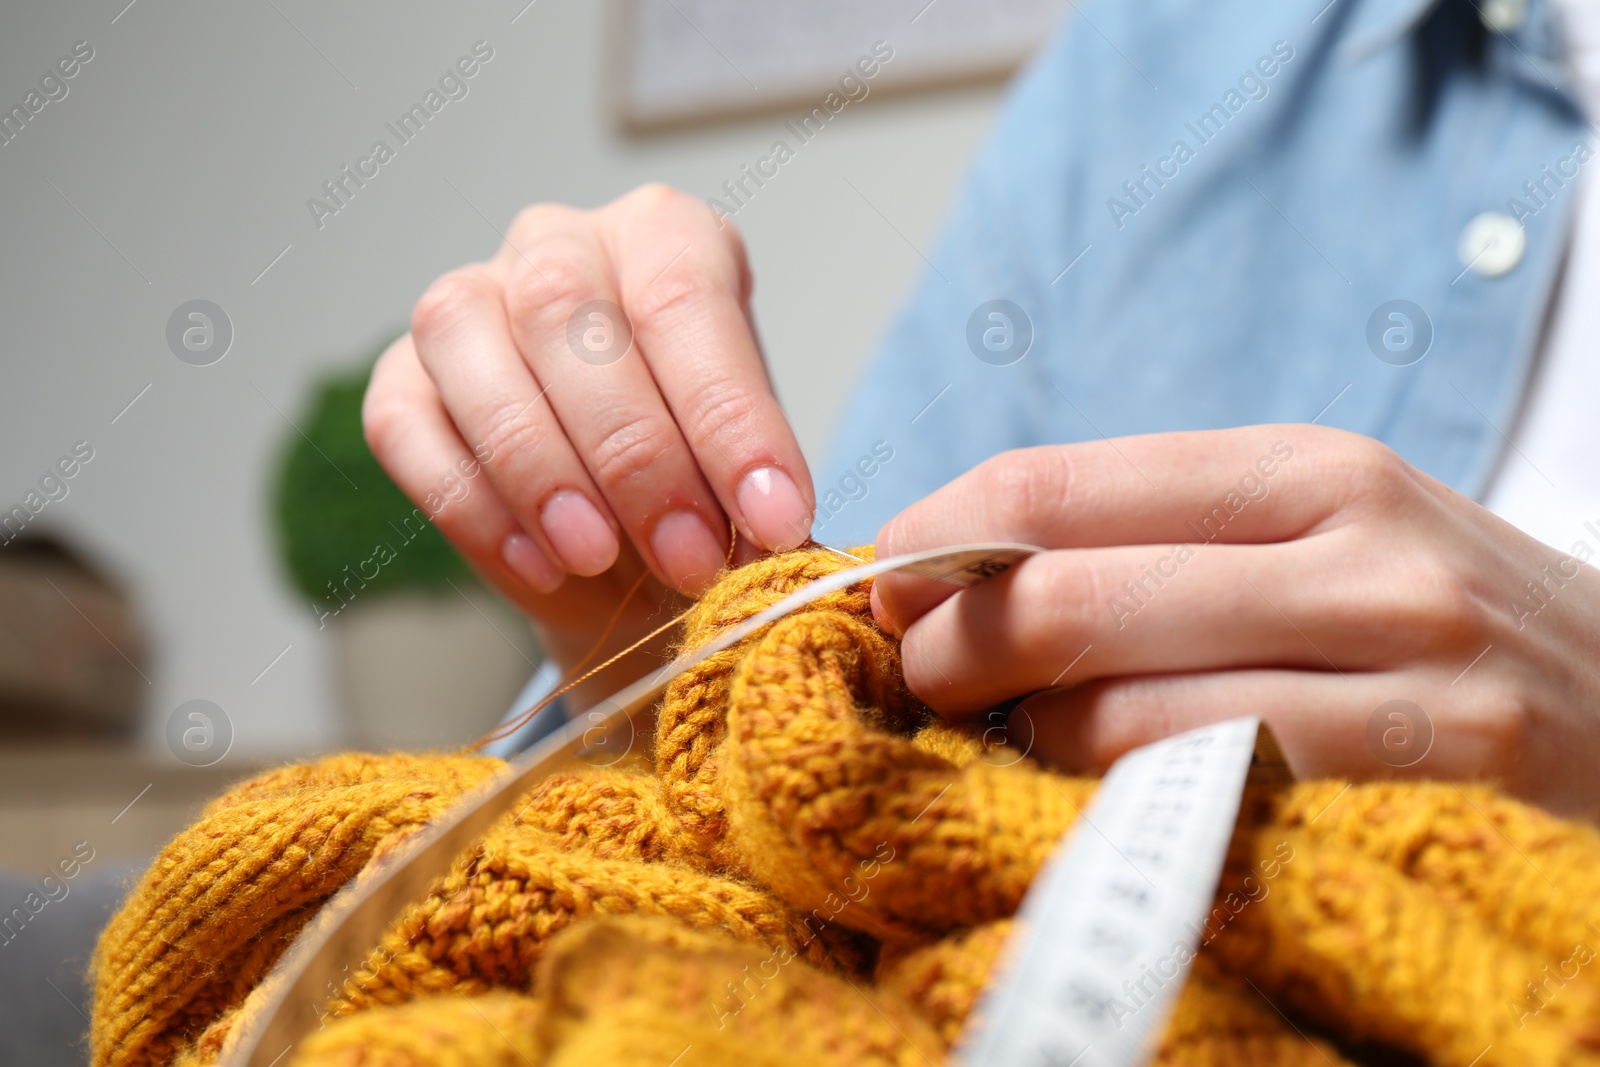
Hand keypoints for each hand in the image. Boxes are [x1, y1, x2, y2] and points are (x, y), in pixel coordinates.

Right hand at [364, 184, 813, 676]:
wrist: (635, 558)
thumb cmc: (703, 495)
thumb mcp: (750, 488)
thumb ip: (757, 499)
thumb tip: (770, 530)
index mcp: (668, 236)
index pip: (685, 295)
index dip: (728, 414)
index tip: (770, 517)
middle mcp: (562, 244)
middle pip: (566, 307)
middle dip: (635, 450)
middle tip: (688, 557)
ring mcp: (468, 298)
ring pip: (467, 340)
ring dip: (537, 465)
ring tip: (598, 558)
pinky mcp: (402, 377)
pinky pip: (405, 421)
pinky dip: (468, 502)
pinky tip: (536, 566)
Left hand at [872, 425, 1599, 818]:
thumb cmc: (1439, 628)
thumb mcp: (1315, 542)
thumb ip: (1160, 546)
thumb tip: (963, 575)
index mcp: (1302, 468)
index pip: (1054, 484)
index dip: (938, 540)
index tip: (886, 587)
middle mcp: (1354, 544)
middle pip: (1068, 593)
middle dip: (954, 651)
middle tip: (922, 684)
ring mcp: (1406, 657)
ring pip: (1125, 709)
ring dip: (1033, 742)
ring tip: (1026, 748)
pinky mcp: (1443, 766)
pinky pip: (1220, 793)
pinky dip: (1128, 807)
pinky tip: (1116, 804)